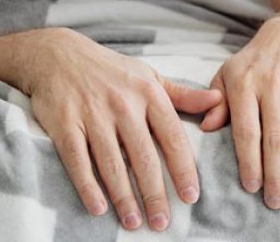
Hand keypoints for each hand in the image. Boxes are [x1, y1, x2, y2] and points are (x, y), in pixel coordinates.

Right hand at [23, 27, 222, 230]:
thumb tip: (218, 100)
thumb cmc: (114, 71)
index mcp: (149, 93)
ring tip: (135, 222)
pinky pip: (78, 161)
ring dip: (124, 197)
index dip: (183, 168)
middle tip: (163, 223)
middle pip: (144, 156)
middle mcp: (124, 105)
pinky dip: (88, 186)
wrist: (61, 57)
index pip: (172, 136)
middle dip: (155, 192)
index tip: (191, 196)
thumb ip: (183, 95)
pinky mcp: (65, 125)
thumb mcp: (151, 76)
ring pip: (112, 163)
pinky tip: (99, 208)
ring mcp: (93, 115)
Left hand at [200, 14, 279, 209]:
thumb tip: (206, 127)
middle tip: (276, 202)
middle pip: (276, 137)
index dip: (250, 162)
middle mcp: (274, 80)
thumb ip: (215, 101)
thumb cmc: (255, 62)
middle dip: (275, 175)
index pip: (247, 130)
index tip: (252, 188)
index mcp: (245, 81)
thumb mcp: (228, 74)